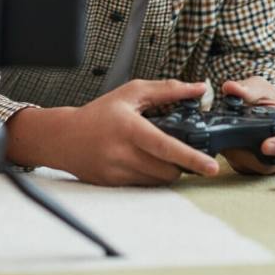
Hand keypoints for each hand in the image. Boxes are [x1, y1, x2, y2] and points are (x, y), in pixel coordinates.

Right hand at [7, 80, 219, 185]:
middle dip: (182, 163)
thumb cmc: (101, 112)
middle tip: (183, 151)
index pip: (165, 146)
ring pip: (158, 180)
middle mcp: (122, 153)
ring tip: (160, 154)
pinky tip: (143, 161)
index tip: (211, 166)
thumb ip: (168, 90)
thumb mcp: (132, 92)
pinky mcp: (113, 185)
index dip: (191, 157)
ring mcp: (117, 172)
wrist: (64, 137)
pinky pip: (144, 186)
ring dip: (167, 170)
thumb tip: (200, 88)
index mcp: (129, 127)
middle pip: (167, 169)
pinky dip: (151, 175)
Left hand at [220, 77, 274, 175]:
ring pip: (270, 169)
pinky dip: (246, 164)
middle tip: (239, 152)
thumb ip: (246, 89)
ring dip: (249, 161)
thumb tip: (230, 88)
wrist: (263, 108)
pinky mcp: (273, 167)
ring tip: (232, 149)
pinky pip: (259, 171)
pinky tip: (234, 153)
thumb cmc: (267, 97)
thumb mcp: (258, 88)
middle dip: (261, 158)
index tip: (265, 146)